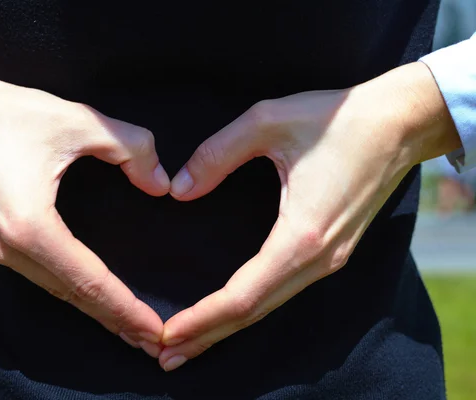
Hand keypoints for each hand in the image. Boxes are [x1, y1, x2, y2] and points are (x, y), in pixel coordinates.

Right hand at [0, 45, 168, 354]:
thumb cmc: (4, 113)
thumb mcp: (77, 120)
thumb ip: (130, 148)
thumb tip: (162, 184)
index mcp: (30, 226)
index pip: (90, 281)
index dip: (126, 309)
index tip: (156, 332)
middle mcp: (8, 249)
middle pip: (73, 296)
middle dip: (115, 321)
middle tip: (153, 344)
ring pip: (54, 290)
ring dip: (93, 309)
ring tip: (129, 326)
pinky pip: (38, 276)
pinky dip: (69, 290)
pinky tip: (89, 294)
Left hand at [158, 62, 461, 370]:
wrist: (400, 122)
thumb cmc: (337, 118)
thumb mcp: (267, 121)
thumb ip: (216, 154)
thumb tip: (180, 190)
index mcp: (302, 234)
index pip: (243, 295)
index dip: (202, 318)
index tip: (167, 334)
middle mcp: (318, 259)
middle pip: (254, 312)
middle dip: (208, 335)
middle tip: (165, 355)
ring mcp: (329, 260)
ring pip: (269, 306)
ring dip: (227, 326)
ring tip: (189, 342)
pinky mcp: (331, 252)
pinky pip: (283, 290)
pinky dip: (250, 307)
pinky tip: (229, 312)